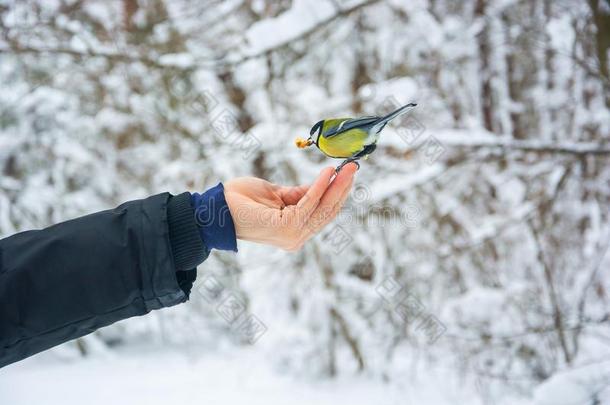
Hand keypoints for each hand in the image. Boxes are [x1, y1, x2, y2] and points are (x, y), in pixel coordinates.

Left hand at [223, 164, 357, 250]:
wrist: (216, 208)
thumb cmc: (241, 201)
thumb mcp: (277, 194)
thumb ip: (299, 194)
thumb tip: (321, 184)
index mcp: (294, 232)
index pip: (323, 213)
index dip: (337, 193)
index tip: (347, 174)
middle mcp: (296, 237)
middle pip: (328, 212)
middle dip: (342, 188)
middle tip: (353, 167)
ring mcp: (293, 235)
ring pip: (323, 208)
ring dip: (336, 186)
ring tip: (346, 167)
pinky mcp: (287, 227)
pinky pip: (309, 203)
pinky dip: (319, 186)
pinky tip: (327, 173)